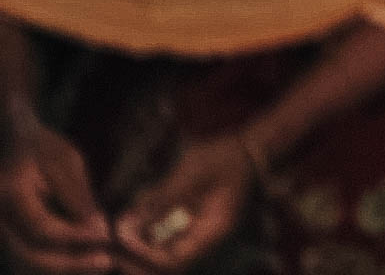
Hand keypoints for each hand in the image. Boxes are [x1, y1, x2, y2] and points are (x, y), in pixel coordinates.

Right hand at [0, 119, 111, 274]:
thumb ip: (77, 195)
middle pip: (28, 254)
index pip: (41, 228)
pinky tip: (81, 256)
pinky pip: (26, 253)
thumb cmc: (40, 147)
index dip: (75, 237)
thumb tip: (98, 229)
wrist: (8, 142)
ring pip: (25, 259)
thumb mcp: (65, 161)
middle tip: (105, 262)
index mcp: (10, 192)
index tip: (106, 236)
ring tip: (98, 262)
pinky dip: (53, 259)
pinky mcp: (4, 233)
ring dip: (63, 265)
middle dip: (69, 263)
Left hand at [114, 135, 254, 272]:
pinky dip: (144, 232)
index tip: (123, 240)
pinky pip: (163, 235)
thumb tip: (127, 227)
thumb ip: (163, 200)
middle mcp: (205, 238)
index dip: (146, 256)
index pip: (175, 261)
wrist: (247, 146)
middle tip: (112, 249)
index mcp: (213, 232)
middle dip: (138, 259)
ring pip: (162, 252)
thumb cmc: (225, 157)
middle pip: (167, 264)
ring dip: (137, 246)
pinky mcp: (190, 220)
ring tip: (116, 234)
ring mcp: (198, 230)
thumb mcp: (193, 174)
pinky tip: (128, 222)